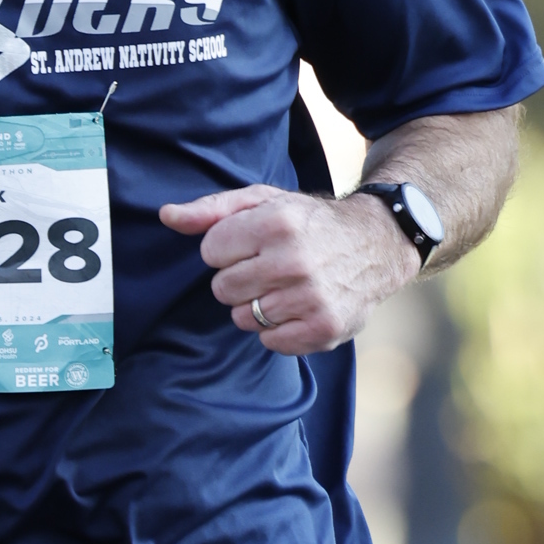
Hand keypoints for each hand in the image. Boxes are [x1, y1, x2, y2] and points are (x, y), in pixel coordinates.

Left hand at [160, 183, 414, 354]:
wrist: (377, 243)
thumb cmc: (309, 221)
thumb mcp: (264, 201)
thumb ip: (212, 210)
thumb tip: (166, 216)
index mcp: (276, 223)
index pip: (211, 251)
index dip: (226, 248)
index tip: (250, 244)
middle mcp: (294, 261)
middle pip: (223, 288)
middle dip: (238, 278)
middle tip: (267, 267)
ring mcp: (310, 299)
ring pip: (244, 318)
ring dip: (257, 304)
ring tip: (284, 286)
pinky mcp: (323, 329)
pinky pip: (270, 341)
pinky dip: (278, 329)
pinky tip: (297, 307)